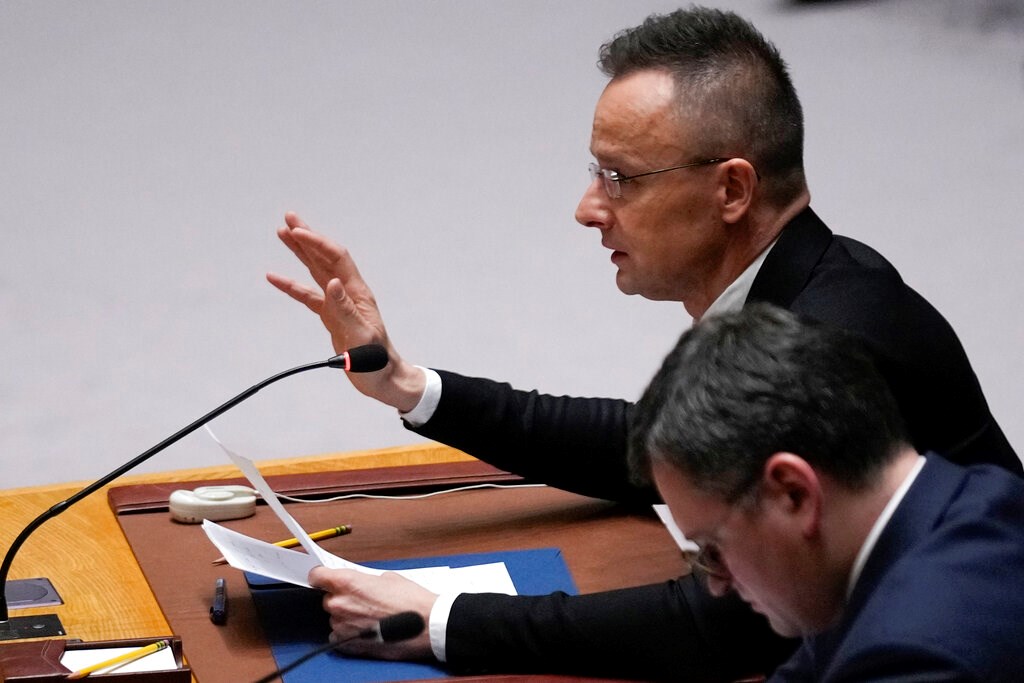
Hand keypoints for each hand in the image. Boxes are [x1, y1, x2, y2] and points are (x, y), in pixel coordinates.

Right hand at [267, 212, 424, 410]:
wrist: (382, 378)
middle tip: (289, 218)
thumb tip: (333, 283)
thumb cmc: (377, 360)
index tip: (297, 232)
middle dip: (308, 237)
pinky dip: (291, 286)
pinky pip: (308, 296)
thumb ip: (345, 310)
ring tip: (284, 234)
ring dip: (301, 252)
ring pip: (316, 271)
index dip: (317, 243)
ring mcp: (338, 303)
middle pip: (325, 257)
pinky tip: (276, 278)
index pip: (336, 259)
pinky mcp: (331, 316)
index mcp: (357, 293)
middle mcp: (348, 293)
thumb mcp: (361, 335)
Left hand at [308, 567, 437, 660]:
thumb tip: (360, 585)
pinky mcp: (349, 645)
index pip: (317, 576)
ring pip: (335, 618)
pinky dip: (349, 633)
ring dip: (347, 616)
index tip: (324, 578)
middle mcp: (340, 605)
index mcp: (348, 583)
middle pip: (327, 598)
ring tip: (370, 616)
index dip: (321, 576)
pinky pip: (339, 636)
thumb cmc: (411, 601)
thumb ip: (365, 581)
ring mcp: (342, 627)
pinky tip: (366, 629)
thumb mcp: (388, 578)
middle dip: (341, 598)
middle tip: (361, 600)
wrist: (426, 625)